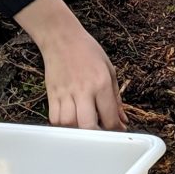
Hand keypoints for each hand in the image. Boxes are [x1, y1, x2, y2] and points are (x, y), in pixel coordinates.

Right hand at [15, 0, 124, 129]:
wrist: (61, 37)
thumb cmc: (87, 50)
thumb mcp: (109, 69)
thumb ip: (116, 98)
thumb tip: (122, 120)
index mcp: (101, 83)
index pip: (109, 116)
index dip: (115, 130)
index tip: (117, 132)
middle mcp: (83, 90)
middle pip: (88, 125)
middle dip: (96, 135)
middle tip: (101, 133)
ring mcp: (65, 93)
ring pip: (69, 124)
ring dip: (78, 131)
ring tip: (84, 127)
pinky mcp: (52, 94)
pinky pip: (55, 118)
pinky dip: (62, 125)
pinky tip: (70, 121)